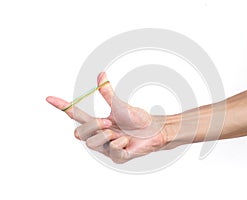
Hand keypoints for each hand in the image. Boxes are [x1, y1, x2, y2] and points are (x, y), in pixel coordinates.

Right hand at [46, 72, 168, 163]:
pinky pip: (112, 151)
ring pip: (92, 143)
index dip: (63, 107)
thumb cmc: (138, 119)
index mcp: (98, 124)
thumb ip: (108, 94)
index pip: (76, 116)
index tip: (49, 98)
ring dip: (106, 135)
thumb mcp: (120, 106)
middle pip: (79, 133)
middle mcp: (99, 137)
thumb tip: (101, 74)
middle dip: (92, 126)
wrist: (156, 130)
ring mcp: (107, 149)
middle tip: (108, 122)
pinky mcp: (118, 158)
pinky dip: (120, 143)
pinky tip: (127, 141)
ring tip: (120, 133)